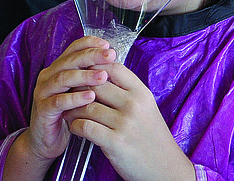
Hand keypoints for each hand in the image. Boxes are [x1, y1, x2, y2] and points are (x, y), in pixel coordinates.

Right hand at [4, 36, 115, 180]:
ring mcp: (43, 92)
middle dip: (92, 56)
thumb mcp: (80, 91)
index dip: (90, 44)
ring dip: (84, 76)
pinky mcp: (43, 110)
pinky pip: (58, 101)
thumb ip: (91, 76)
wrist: (47, 141)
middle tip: (110, 55)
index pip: (73, 48)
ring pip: (63, 78)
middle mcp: (49, 76)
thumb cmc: (69, 114)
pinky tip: (90, 97)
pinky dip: (75, 98)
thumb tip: (113, 61)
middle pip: (70, 60)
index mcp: (59, 68)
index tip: (107, 45)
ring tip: (103, 76)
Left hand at [65, 62, 194, 180]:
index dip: (96, 67)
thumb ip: (128, 92)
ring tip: (69, 112)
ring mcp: (124, 123)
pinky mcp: (115, 142)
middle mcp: (134, 104)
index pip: (114, 68)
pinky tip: (76, 127)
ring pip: (87, 106)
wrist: (165, 167)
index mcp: (142, 93)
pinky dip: (75, 125)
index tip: (85, 73)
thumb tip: (103, 77)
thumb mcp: (147, 107)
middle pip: (97, 85)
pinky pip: (85, 126)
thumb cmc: (152, 137)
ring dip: (73, 109)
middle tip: (69, 93)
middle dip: (79, 88)